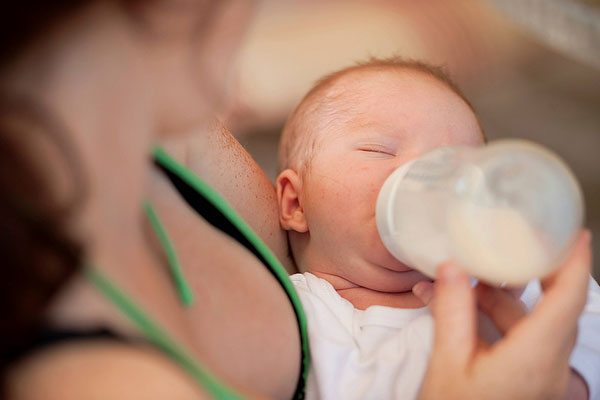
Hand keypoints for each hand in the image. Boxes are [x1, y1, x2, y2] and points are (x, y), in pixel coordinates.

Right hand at [413, 231, 591, 399]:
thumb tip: (452, 266)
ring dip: (504, 299)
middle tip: (522, 242)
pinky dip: (498, 322)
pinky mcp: (530, 383)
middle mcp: (548, 366)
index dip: (574, 263)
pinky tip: (466, 312)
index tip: (575, 232)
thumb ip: (453, 311)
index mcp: (533, 357)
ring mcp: (541, 377)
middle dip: (538, 272)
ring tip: (468, 281)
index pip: (568, 300)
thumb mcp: (447, 363)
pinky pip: (523, 341)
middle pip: (556, 308)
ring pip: (535, 324)